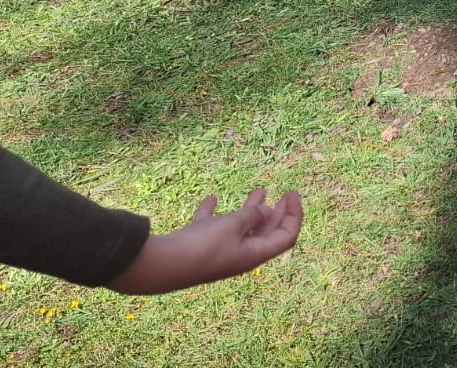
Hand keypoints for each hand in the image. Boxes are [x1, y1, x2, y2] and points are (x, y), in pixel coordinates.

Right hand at [107, 189, 302, 294]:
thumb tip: (265, 210)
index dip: (293, 215)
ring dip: (252, 210)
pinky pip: (210, 227)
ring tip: (260, 190)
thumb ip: (252, 216)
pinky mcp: (198, 246)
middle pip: (266, 234)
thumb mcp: (233, 226)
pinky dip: (214, 212)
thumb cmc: (203, 246)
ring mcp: (218, 251)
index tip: (292, 193)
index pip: (285, 237)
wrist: (163, 266)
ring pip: (241, 229)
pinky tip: (212, 198)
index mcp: (253, 255)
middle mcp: (239, 255)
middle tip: (285, 194)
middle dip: (278, 213)